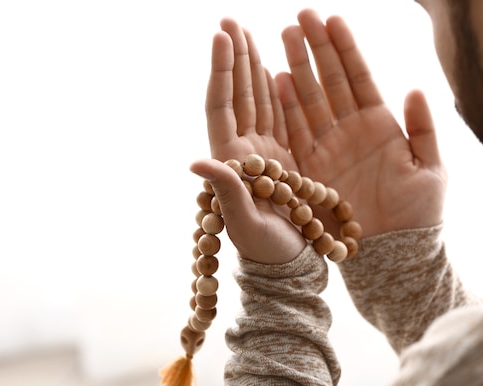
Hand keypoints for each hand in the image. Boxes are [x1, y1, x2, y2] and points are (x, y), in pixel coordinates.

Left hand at [190, 18, 305, 263]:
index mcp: (231, 162)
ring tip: (248, 34)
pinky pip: (277, 118)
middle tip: (231, 21)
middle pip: (237, 96)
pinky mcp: (282, 160)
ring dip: (252, 68)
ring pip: (257, 102)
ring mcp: (262, 154)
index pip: (222, 107)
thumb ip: (225, 192)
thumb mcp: (244, 225)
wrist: (287, 264)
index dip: (221, 71)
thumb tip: (195, 161)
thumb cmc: (265, 252)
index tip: (221, 35)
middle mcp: (243, 152)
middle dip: (235, 57)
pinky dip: (276, 92)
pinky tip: (273, 70)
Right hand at [276, 9, 446, 237]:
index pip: (359, 78)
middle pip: (331, 82)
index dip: (346, 49)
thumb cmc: (419, 214)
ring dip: (298, 69)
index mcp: (380, 125)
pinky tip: (277, 81)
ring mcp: (329, 147)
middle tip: (301, 16)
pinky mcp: (311, 168)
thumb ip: (423, 128)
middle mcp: (351, 131)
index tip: (333, 19)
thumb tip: (415, 89)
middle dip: (317, 49)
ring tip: (285, 37)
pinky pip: (296, 134)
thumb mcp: (430, 168)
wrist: (393, 252)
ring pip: (310, 101)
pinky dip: (287, 109)